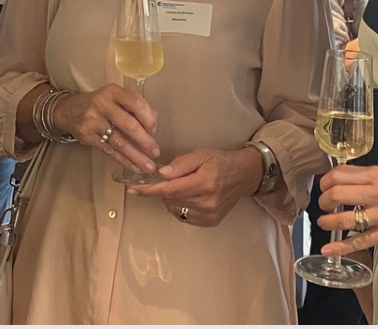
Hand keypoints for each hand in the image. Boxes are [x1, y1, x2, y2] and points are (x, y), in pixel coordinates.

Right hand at [53, 85, 159, 175]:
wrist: (69, 110)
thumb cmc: (99, 104)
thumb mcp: (115, 98)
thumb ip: (134, 107)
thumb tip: (154, 119)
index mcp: (113, 92)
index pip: (135, 103)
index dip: (148, 117)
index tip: (154, 129)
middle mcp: (102, 105)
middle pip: (128, 124)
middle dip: (145, 141)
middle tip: (155, 152)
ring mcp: (93, 121)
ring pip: (119, 141)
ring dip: (136, 156)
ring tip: (148, 166)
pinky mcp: (88, 137)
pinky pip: (109, 151)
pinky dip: (124, 160)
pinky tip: (134, 167)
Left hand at [128, 146, 263, 226]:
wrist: (244, 175)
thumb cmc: (221, 161)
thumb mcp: (201, 154)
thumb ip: (180, 164)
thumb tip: (161, 174)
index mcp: (205, 183)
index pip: (170, 189)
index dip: (149, 190)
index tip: (133, 189)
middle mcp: (207, 203)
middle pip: (170, 200)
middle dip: (162, 190)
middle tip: (165, 179)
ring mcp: (209, 215)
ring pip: (175, 210)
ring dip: (170, 199)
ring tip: (182, 186)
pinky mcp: (210, 222)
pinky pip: (184, 217)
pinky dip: (179, 207)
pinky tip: (188, 196)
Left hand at [313, 165, 377, 257]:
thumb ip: (368, 176)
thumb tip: (342, 178)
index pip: (339, 174)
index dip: (325, 182)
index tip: (323, 187)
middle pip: (337, 194)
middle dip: (323, 201)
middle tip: (323, 206)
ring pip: (345, 218)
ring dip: (328, 222)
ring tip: (325, 223)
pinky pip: (360, 240)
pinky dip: (341, 247)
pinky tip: (329, 250)